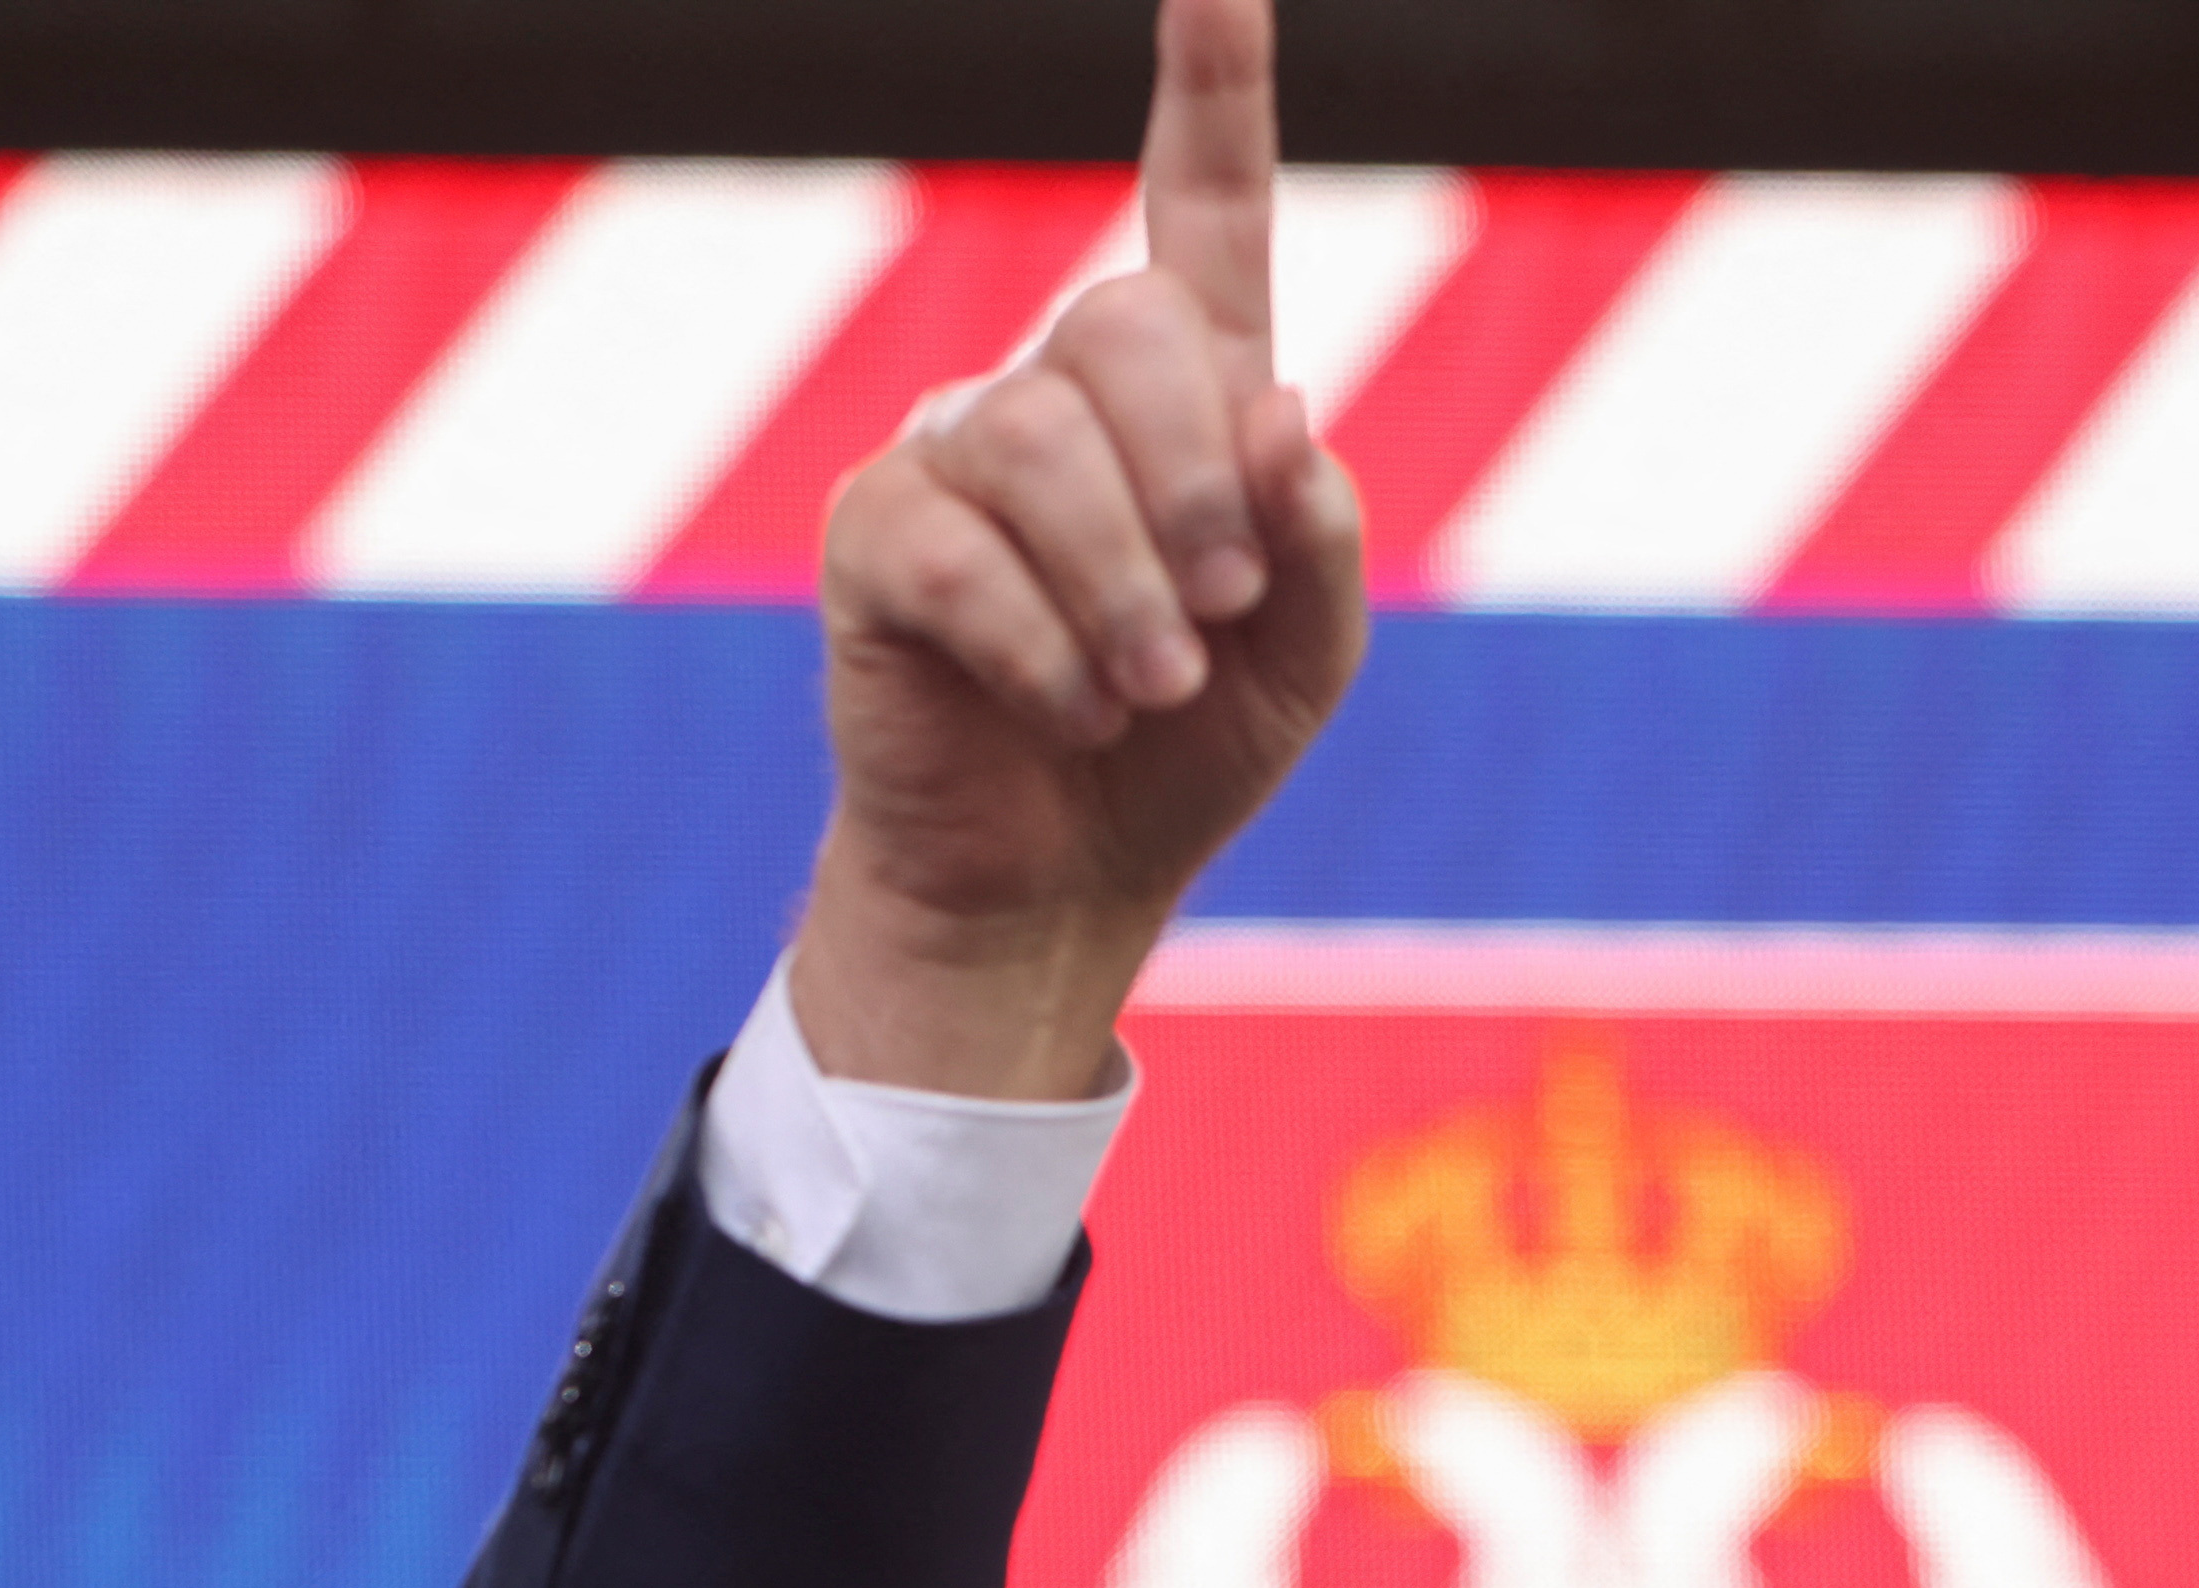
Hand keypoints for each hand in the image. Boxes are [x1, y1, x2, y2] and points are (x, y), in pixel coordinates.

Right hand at [789, 0, 1367, 1099]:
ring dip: (1128, 587)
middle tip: (1220, 607)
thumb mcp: (1309, 651)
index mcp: (1183, 399)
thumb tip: (1281, 408)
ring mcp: (953, 455)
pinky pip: (958, 548)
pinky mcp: (875, 539)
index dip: (1212, 93)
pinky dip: (1044, 648)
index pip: (1202, 211)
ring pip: (1041, 443)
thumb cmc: (1185, 750)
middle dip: (1199, 476)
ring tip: (1150, 686)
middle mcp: (1058, 397)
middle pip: (1127, 324)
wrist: (1060, 884)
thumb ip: (1323, 532)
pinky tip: (1073, 708)